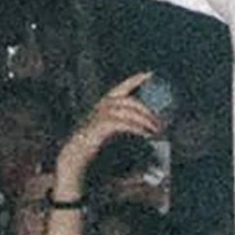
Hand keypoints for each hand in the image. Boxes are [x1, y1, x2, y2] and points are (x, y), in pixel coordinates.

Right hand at [55, 72, 160, 191]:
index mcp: (103, 107)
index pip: (120, 89)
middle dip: (146, 109)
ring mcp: (95, 117)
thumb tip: (152, 130)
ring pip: (124, 111)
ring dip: (143, 119)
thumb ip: (127, 128)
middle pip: (127, 101)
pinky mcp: (96, 128)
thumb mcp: (113, 135)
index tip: (150, 74)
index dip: (134, 79)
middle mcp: (99, 108)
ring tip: (155, 129)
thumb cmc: (95, 148)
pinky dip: (134, 127)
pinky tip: (144, 134)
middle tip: (160, 120)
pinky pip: (119, 123)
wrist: (74, 160)